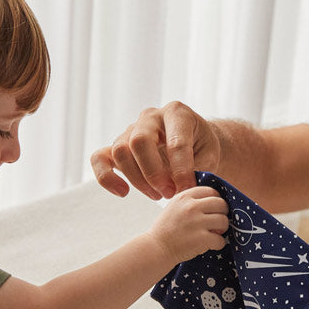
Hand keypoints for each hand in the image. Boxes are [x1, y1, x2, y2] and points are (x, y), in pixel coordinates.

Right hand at [90, 102, 221, 199]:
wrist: (193, 143)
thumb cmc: (201, 147)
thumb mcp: (209, 154)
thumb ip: (198, 168)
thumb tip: (182, 187)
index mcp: (177, 113)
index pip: (175, 142)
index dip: (181, 170)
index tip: (188, 190)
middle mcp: (151, 117)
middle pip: (139, 141)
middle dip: (153, 174)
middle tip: (169, 193)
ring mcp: (131, 129)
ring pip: (120, 151)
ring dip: (138, 180)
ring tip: (158, 195)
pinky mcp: (116, 145)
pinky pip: (99, 158)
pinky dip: (107, 178)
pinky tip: (123, 192)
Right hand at [149, 186, 228, 264]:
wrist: (156, 249)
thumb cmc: (165, 230)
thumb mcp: (174, 207)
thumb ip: (191, 201)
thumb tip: (214, 200)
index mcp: (184, 197)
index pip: (211, 191)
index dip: (216, 200)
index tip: (213, 209)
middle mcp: (191, 207)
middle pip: (221, 204)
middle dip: (222, 213)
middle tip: (216, 223)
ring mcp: (196, 222)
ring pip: (223, 221)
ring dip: (222, 229)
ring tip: (213, 234)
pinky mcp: (201, 238)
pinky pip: (220, 240)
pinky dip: (218, 244)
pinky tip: (210, 245)